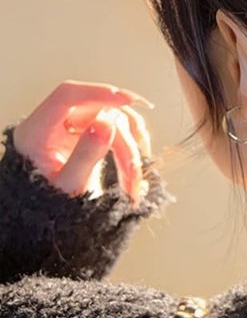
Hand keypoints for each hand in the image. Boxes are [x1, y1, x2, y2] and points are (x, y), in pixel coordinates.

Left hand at [12, 80, 155, 209]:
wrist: (49, 225)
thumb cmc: (50, 208)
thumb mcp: (67, 187)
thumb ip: (85, 155)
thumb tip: (106, 123)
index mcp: (36, 132)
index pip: (67, 95)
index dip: (98, 92)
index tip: (127, 99)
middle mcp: (55, 124)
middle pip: (99, 114)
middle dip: (123, 142)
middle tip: (134, 172)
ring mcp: (74, 128)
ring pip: (115, 120)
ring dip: (132, 148)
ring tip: (133, 181)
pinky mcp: (90, 133)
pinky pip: (119, 127)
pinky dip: (133, 144)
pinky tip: (137, 165)